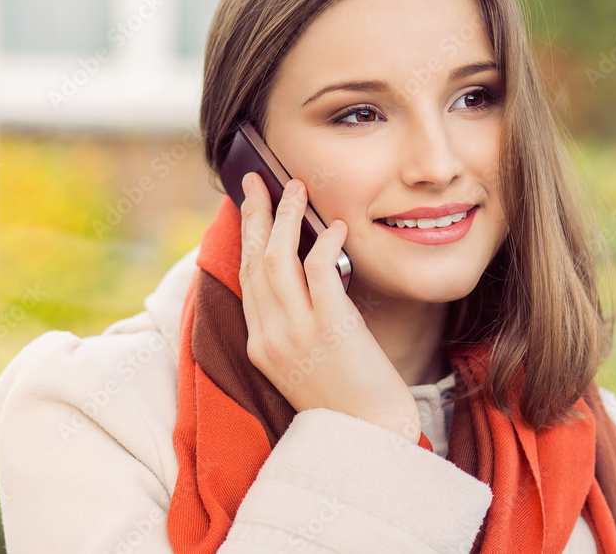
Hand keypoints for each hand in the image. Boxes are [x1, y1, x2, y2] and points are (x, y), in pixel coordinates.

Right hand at [238, 173, 421, 442]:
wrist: (369, 436)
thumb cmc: (347, 398)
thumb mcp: (305, 361)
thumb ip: (296, 322)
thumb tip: (307, 272)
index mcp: (259, 345)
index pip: (246, 278)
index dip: (246, 237)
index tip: (250, 206)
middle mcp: (269, 337)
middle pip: (253, 260)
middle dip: (253, 214)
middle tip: (256, 179)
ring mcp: (296, 333)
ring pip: (277, 259)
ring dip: (284, 217)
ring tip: (295, 187)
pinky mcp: (330, 329)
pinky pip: (320, 272)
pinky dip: (323, 242)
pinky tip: (334, 226)